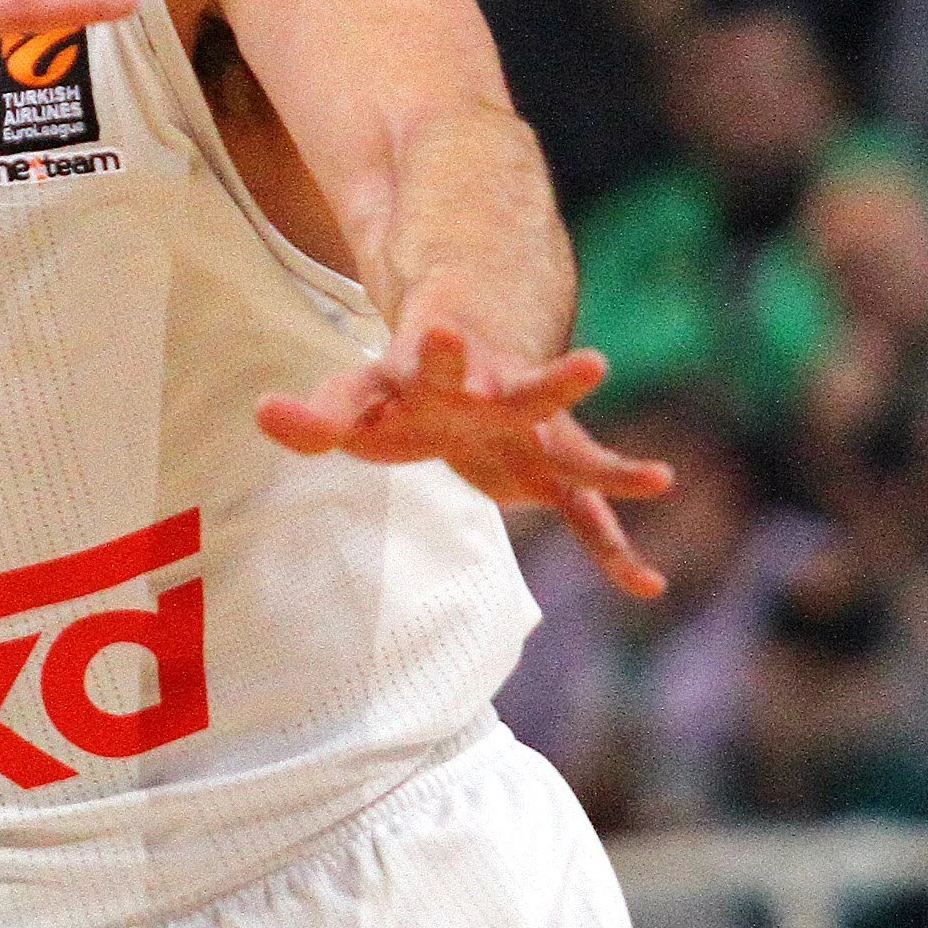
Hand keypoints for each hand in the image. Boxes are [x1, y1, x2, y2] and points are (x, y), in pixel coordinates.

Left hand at [256, 321, 672, 597]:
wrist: (466, 355)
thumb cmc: (401, 385)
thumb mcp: (355, 395)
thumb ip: (315, 413)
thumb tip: (264, 413)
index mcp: (440, 373)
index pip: (432, 360)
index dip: (437, 355)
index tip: (442, 338)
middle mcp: (497, 398)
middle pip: (528, 388)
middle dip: (554, 382)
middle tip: (593, 367)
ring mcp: (532, 435)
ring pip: (577, 446)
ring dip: (612, 464)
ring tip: (662, 479)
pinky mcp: (550, 472)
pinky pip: (588, 516)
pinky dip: (613, 550)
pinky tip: (647, 590)